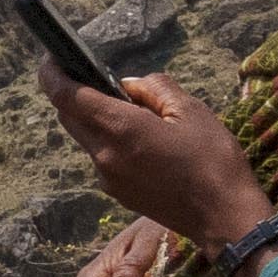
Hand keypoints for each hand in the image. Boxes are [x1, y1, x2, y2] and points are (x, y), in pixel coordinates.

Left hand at [50, 64, 272, 254]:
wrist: (225, 218)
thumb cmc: (213, 160)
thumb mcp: (191, 109)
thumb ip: (154, 89)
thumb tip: (128, 86)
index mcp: (121, 129)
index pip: (66, 97)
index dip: (52, 75)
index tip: (52, 59)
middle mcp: (105, 155)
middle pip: (70, 117)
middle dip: (75, 95)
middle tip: (99, 79)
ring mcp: (108, 178)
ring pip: (87, 138)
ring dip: (97, 120)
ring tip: (136, 113)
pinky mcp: (118, 194)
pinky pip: (102, 158)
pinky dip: (111, 142)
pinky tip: (143, 141)